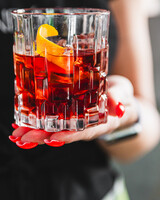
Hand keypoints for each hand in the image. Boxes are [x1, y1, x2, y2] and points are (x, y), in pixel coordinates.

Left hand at [9, 75, 137, 148]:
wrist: (117, 98)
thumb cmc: (121, 96)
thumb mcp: (124, 93)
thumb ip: (120, 98)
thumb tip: (118, 107)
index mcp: (100, 123)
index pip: (84, 132)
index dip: (68, 136)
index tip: (52, 138)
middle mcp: (86, 125)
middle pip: (64, 133)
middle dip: (43, 136)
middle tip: (23, 136)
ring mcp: (77, 121)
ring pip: (55, 129)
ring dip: (36, 131)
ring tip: (17, 132)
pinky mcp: (70, 114)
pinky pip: (54, 120)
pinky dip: (38, 122)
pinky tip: (23, 122)